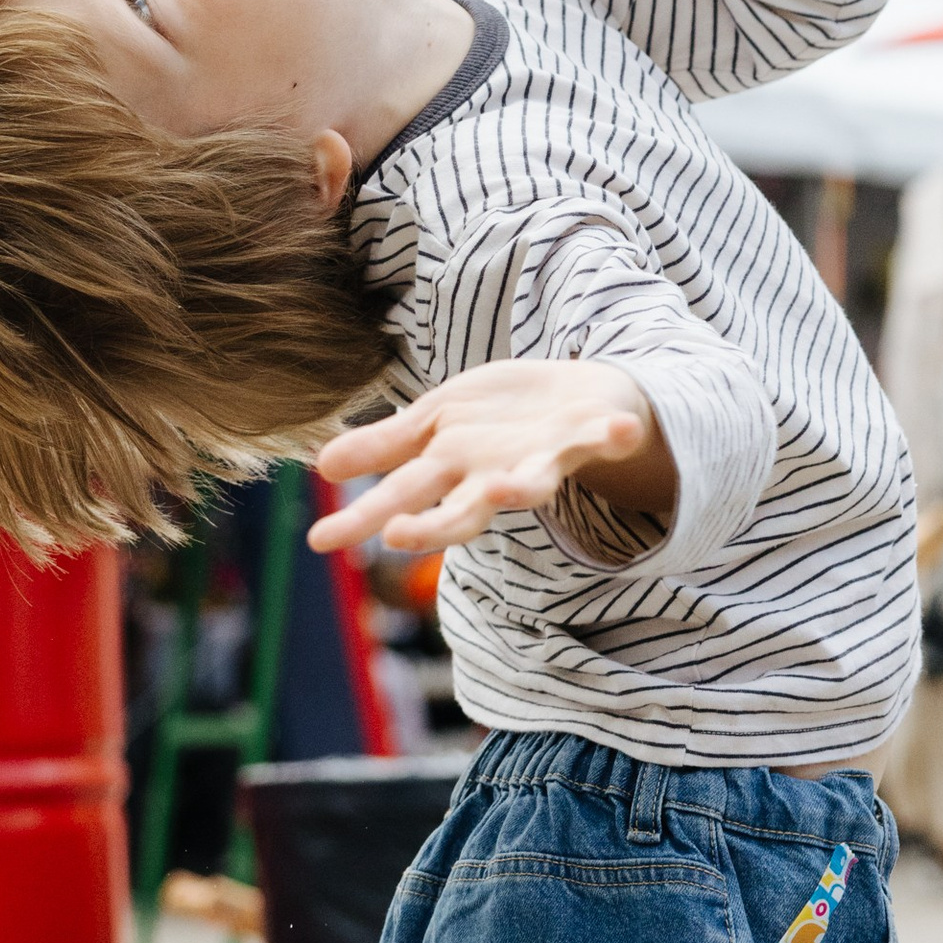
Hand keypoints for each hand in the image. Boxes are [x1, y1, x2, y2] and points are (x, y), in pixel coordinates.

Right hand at [308, 358, 675, 556]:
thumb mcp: (435, 427)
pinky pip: (602, 441)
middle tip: (397, 537)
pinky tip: (623, 428)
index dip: (362, 520)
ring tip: (503, 490)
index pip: (401, 500)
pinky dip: (612, 438)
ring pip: (529, 485)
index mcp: (455, 472)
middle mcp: (495, 478)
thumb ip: (386, 448)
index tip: (319, 542)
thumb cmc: (500, 421)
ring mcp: (542, 462)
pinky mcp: (586, 441)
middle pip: (460, 511)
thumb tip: (320, 465)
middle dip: (433, 526)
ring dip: (520, 489)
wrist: (581, 400)